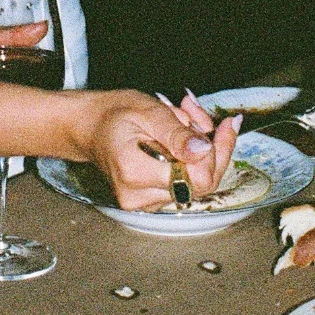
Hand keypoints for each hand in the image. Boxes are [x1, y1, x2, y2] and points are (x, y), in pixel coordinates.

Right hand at [87, 94, 241, 209]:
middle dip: (211, 147)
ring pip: (196, 183)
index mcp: (134, 172)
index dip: (217, 153)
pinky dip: (191, 160)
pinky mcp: (151, 201)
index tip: (225, 124)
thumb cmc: (114, 114)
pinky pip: (186, 185)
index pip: (195, 179)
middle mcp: (138, 196)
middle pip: (201, 184)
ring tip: (184, 118)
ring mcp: (144, 203)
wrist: (89, 127)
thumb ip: (177, 133)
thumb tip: (204, 151)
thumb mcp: (148, 111)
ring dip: (201, 151)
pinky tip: (181, 137)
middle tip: (200, 113)